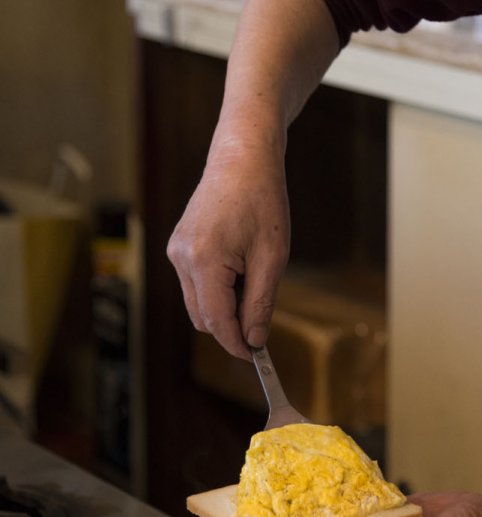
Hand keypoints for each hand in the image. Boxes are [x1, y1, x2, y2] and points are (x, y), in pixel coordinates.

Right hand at [167, 138, 289, 357]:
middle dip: (230, 327)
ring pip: (197, 303)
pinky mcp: (177, 247)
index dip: (236, 343)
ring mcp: (175, 252)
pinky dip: (217, 289)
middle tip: (262, 316)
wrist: (241, 160)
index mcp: (204, 260)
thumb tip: (254, 340)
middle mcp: (181, 258)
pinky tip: (240, 267)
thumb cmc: (262, 201)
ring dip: (224, 306)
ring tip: (254, 278)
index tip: (256, 356)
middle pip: (202, 317)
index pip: (216, 320)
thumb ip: (260, 303)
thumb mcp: (272, 256)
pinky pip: (195, 284)